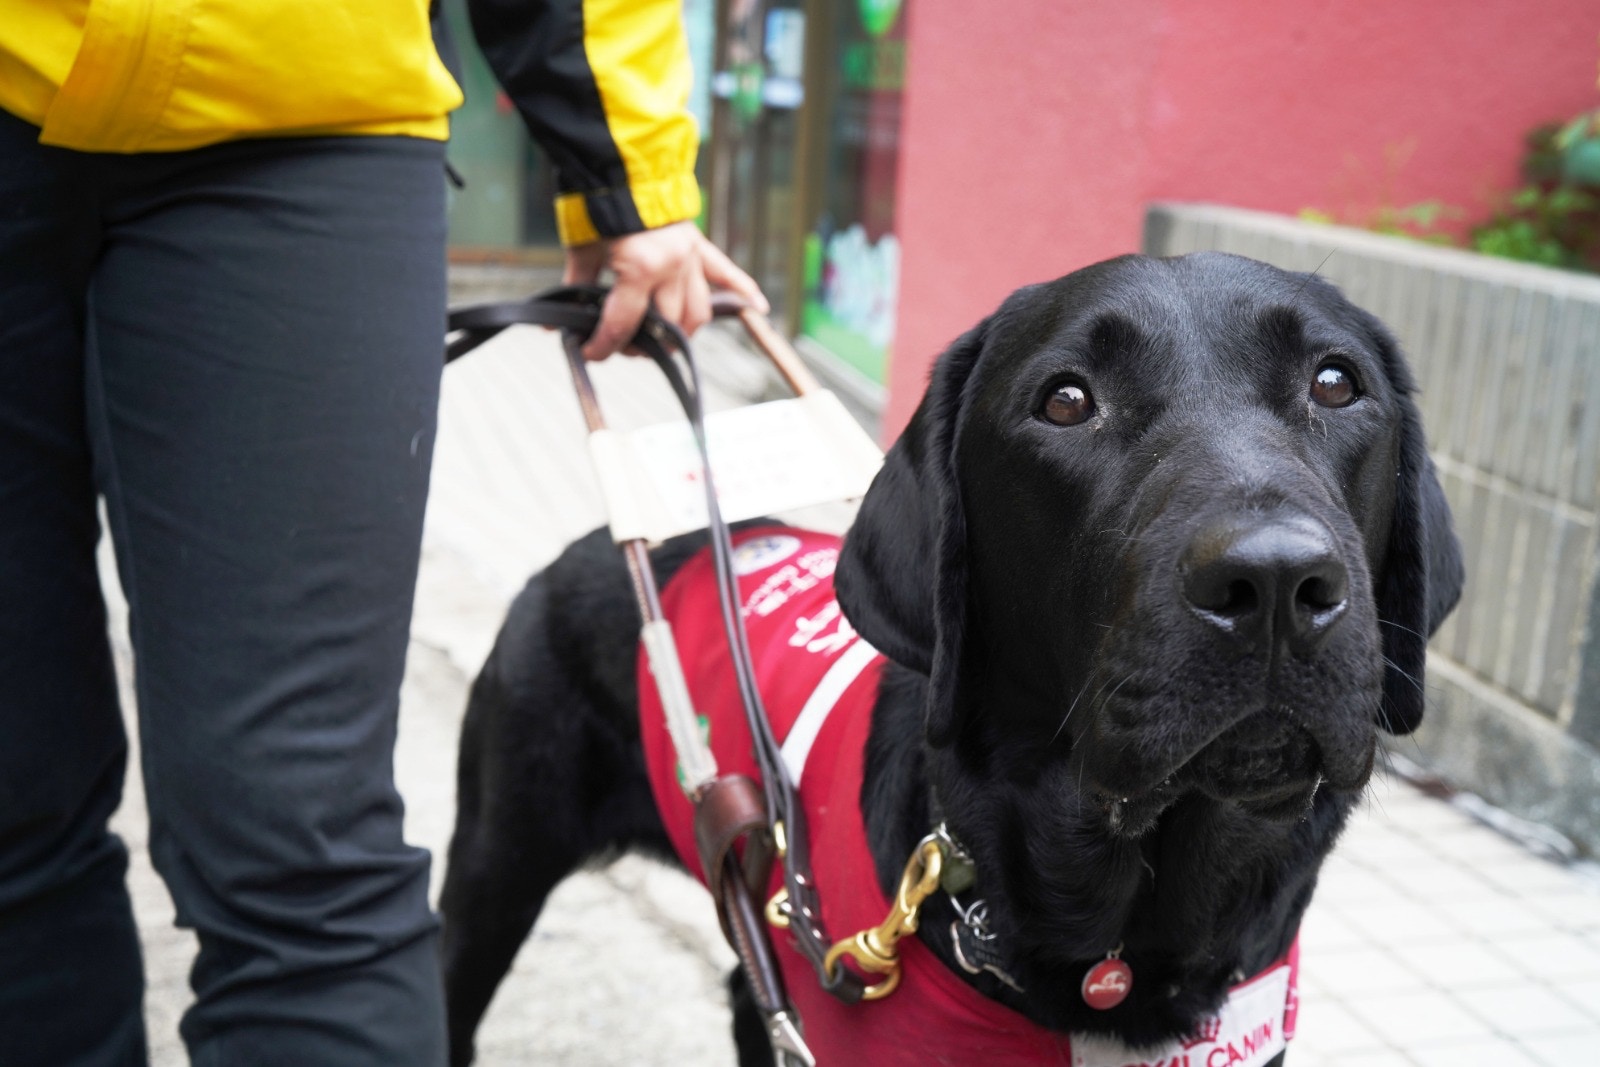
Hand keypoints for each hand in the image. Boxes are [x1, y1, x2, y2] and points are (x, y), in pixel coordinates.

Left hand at [563, 220, 768, 359]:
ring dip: (682, 332)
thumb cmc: (597, 203)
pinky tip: (758, 309)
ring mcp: (690, 256)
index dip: (604, 345)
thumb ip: (575, 286)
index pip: (624, 322)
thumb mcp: (583, 247)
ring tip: (663, 340)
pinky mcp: (698, 245)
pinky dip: (744, 290)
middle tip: (624, 347)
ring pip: (697, 311)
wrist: (618, 160)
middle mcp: (672, 267)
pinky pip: (726, 272)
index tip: (591, 353)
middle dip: (643, 342)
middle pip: (665, 323)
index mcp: (639, 268)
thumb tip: (557, 320)